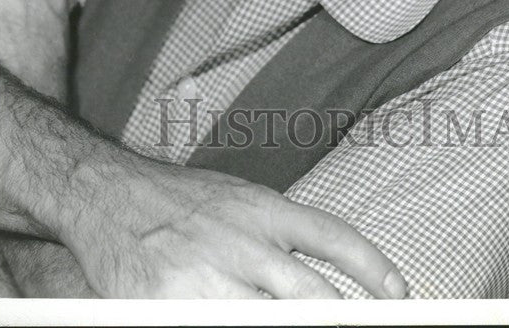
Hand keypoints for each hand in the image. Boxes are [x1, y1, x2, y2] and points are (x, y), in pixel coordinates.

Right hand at [67, 150, 406, 298]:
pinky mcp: (170, 304)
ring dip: (295, 326)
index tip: (398, 292)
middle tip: (363, 326)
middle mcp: (242, 241)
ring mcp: (207, 276)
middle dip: (341, 317)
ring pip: (272, 319)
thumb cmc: (179, 200)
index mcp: (263, 209)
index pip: (333, 236)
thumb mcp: (239, 199)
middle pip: (311, 293)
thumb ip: (278, 233)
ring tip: (310, 327)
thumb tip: (320, 271)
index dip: (372, 267)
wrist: (110, 193)